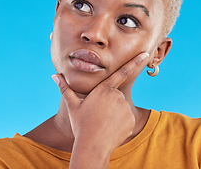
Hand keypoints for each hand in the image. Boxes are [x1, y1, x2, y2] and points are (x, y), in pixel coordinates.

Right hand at [52, 52, 148, 167]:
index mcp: (104, 89)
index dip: (135, 62)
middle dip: (109, 103)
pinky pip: (126, 118)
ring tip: (103, 123)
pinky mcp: (131, 119)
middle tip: (98, 115)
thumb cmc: (81, 124)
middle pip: (115, 95)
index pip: (122, 72)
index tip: (145, 54)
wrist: (92, 146)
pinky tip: (111, 129)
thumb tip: (54, 75)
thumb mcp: (73, 105)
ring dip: (114, 113)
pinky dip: (120, 122)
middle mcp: (117, 96)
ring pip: (121, 107)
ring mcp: (125, 108)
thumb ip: (65, 88)